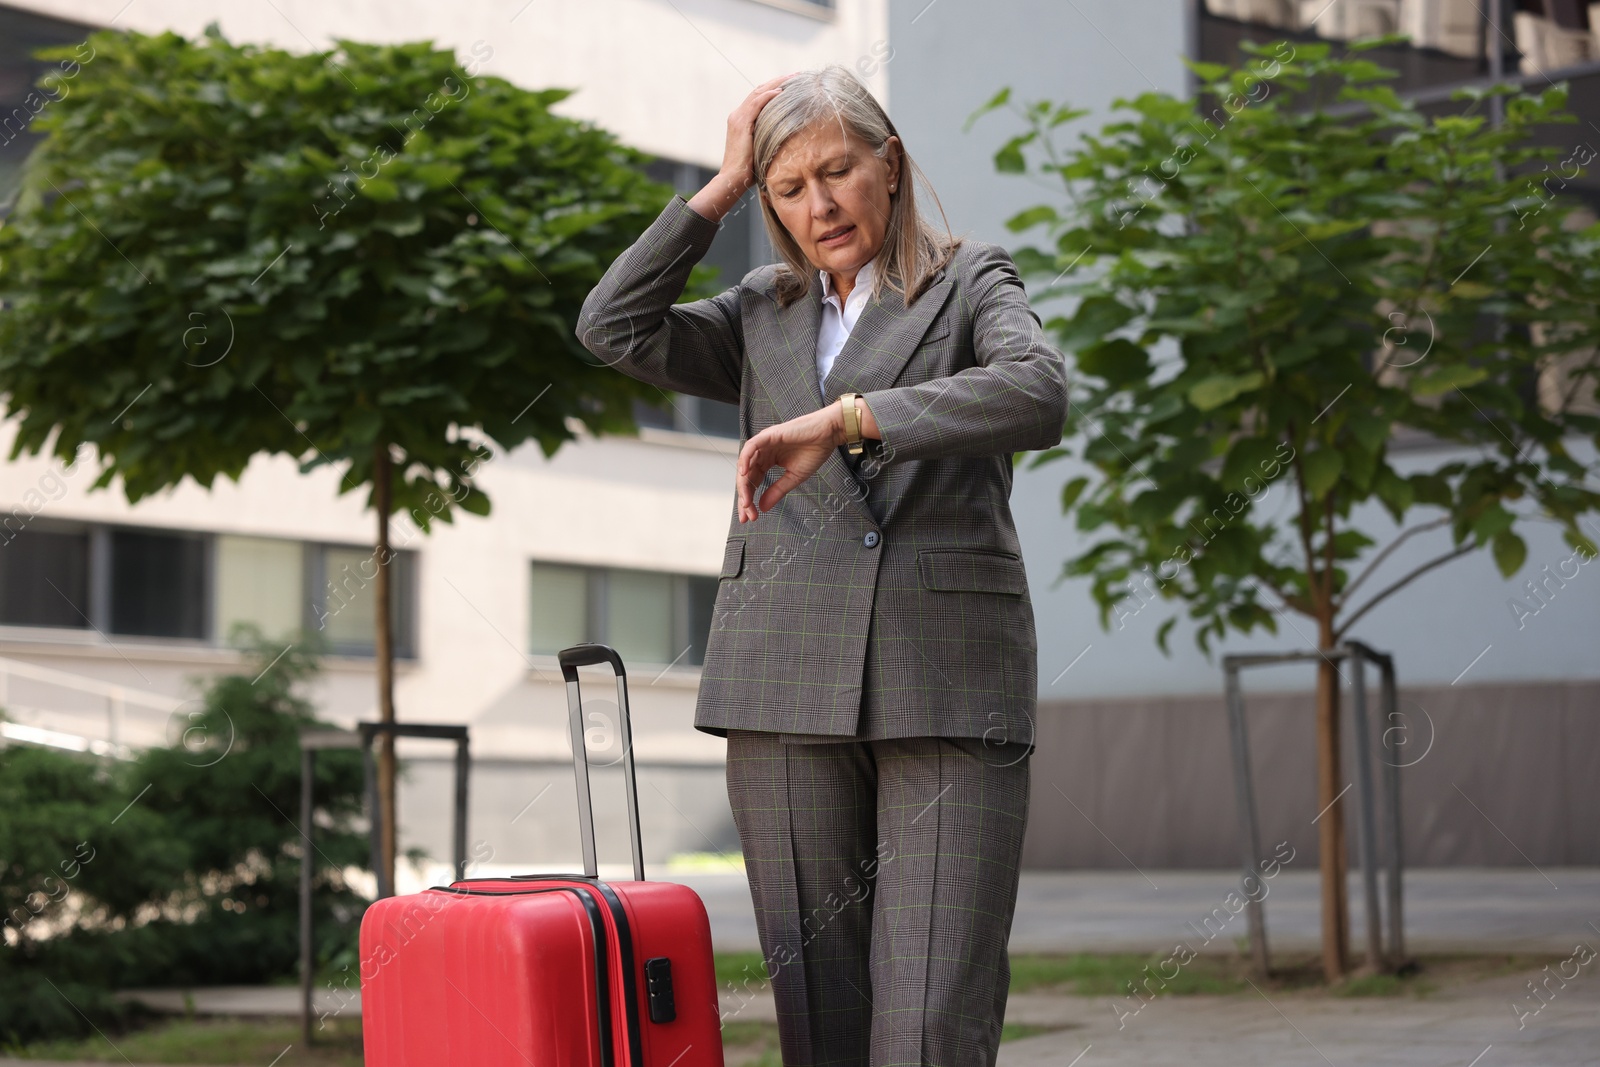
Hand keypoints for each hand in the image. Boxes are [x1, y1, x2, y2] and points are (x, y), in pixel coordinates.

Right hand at [689, 72, 793, 222]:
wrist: (733, 179)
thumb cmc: (748, 171)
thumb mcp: (761, 149)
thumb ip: (768, 138)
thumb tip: (787, 139)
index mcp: (741, 120)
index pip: (760, 97)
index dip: (776, 88)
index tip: (793, 84)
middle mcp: (737, 115)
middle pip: (760, 90)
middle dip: (779, 81)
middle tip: (797, 75)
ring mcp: (738, 118)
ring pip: (759, 93)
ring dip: (777, 84)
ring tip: (793, 78)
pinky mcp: (741, 123)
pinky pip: (756, 104)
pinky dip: (768, 96)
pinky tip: (781, 91)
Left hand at [736, 406, 842, 521]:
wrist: (828, 435)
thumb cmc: (814, 451)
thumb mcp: (793, 477)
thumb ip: (777, 491)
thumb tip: (762, 507)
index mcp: (767, 461)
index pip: (753, 482)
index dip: (749, 500)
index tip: (751, 517)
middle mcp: (762, 452)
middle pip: (746, 476)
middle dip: (744, 496)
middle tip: (747, 514)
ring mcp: (764, 443)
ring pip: (745, 464)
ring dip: (743, 484)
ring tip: (746, 501)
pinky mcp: (769, 435)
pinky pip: (751, 447)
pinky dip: (745, 459)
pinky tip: (744, 475)